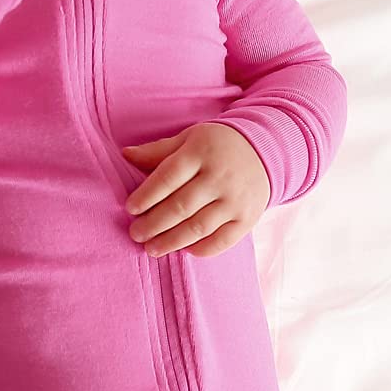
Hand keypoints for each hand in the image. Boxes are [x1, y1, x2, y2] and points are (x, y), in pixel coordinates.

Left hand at [120, 122, 271, 258]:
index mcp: (201, 152)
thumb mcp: (189, 139)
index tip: (130, 208)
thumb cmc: (217, 146)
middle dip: (154, 224)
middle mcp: (220, 176)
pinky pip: (222, 240)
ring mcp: (235, 200)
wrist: (266, 150)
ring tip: (152, 248)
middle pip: (181, 206)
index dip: (146, 195)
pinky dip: (201, 249)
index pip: (168, 177)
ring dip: (171, 241)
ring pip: (198, 227)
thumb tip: (125, 154)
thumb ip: (158, 151)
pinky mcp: (247, 218)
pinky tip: (184, 250)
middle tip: (136, 234)